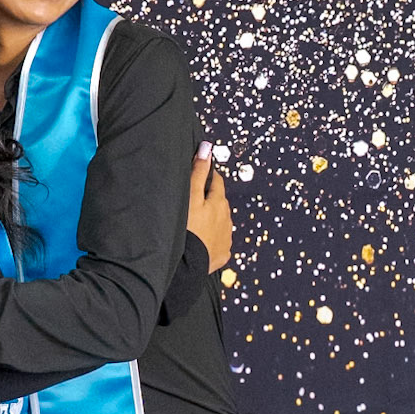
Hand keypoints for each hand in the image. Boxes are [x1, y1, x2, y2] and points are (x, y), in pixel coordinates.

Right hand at [187, 141, 232, 271]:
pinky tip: (204, 241)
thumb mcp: (191, 196)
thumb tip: (207, 148)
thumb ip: (199, 172)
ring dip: (213, 219)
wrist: (188, 264)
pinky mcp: (222, 255)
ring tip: (199, 221)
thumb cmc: (187, 229)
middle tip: (198, 197)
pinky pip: (220, 243)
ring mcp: (226, 239)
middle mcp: (227, 220)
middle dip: (212, 198)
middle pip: (221, 203)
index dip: (210, 175)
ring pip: (221, 222)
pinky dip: (213, 239)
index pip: (217, 182)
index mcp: (219, 203)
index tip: (204, 172)